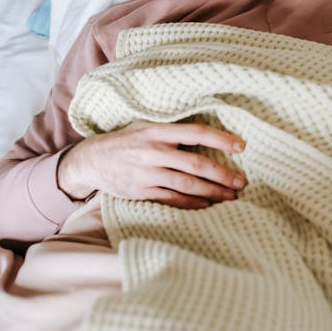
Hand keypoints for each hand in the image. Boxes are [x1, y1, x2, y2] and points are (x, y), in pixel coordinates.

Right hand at [57, 119, 246, 208]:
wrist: (91, 159)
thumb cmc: (126, 140)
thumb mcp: (146, 125)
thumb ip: (173, 127)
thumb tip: (206, 126)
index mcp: (157, 131)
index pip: (196, 132)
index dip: (221, 139)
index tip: (241, 146)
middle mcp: (153, 151)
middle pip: (195, 163)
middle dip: (222, 174)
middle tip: (241, 182)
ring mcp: (146, 173)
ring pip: (186, 184)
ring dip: (212, 192)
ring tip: (230, 196)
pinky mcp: (140, 191)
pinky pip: (171, 199)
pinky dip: (191, 203)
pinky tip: (207, 205)